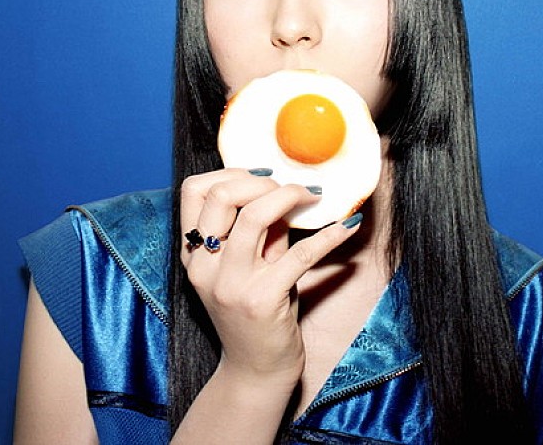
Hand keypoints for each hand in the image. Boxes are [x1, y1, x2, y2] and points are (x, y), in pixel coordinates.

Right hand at [180, 168, 361, 385]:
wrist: (255, 370)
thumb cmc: (254, 308)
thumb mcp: (247, 262)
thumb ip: (260, 226)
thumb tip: (286, 187)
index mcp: (194, 253)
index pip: (194, 191)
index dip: (229, 172)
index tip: (263, 176)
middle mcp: (205, 266)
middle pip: (222, 196)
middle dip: (262, 181)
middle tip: (291, 189)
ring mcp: (231, 284)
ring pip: (254, 217)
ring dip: (289, 196)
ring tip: (313, 197)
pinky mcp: (263, 301)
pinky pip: (301, 254)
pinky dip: (329, 235)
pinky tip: (349, 225)